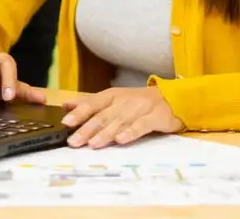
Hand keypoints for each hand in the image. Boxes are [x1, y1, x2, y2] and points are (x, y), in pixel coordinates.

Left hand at [61, 86, 183, 147]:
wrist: (173, 98)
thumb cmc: (139, 102)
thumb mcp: (114, 99)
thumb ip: (91, 103)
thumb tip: (66, 105)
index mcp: (113, 95)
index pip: (93, 103)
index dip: (79, 113)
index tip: (66, 123)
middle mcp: (125, 100)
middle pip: (104, 115)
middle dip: (88, 128)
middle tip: (74, 141)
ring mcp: (141, 108)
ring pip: (120, 121)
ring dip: (105, 133)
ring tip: (93, 144)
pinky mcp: (156, 117)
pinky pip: (142, 125)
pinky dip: (131, 132)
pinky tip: (121, 140)